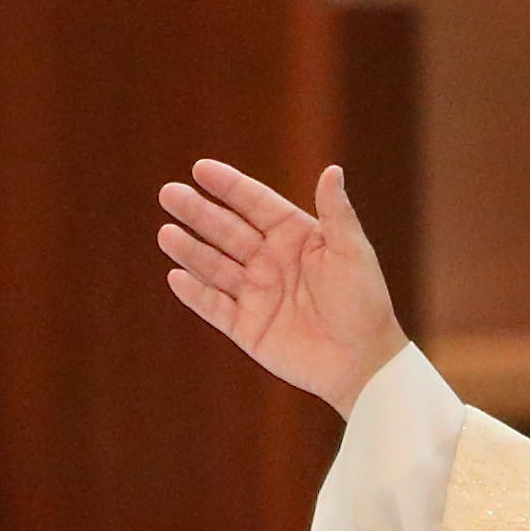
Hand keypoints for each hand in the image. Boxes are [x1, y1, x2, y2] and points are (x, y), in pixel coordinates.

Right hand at [157, 156, 406, 408]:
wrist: (362, 362)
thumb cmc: (364, 302)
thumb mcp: (352, 252)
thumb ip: (336, 213)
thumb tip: (332, 169)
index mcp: (295, 237)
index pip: (255, 204)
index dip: (229, 186)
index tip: (201, 169)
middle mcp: (270, 261)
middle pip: (227, 230)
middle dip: (198, 213)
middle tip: (169, 193)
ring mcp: (256, 294)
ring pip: (215, 266)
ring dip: (190, 250)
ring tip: (166, 233)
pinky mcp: (247, 327)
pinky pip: (215, 307)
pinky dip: (195, 293)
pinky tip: (176, 276)